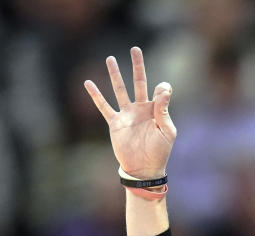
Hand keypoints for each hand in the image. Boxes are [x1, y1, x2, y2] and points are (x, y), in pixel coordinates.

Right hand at [84, 46, 176, 178]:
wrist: (144, 168)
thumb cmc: (159, 152)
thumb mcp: (166, 130)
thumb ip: (163, 109)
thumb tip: (163, 86)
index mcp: (155, 110)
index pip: (159, 91)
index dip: (161, 88)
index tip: (161, 91)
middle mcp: (141, 109)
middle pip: (138, 82)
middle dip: (137, 66)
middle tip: (135, 49)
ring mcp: (127, 115)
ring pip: (120, 90)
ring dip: (115, 75)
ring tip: (110, 58)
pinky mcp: (115, 123)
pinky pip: (104, 106)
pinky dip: (96, 95)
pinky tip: (88, 83)